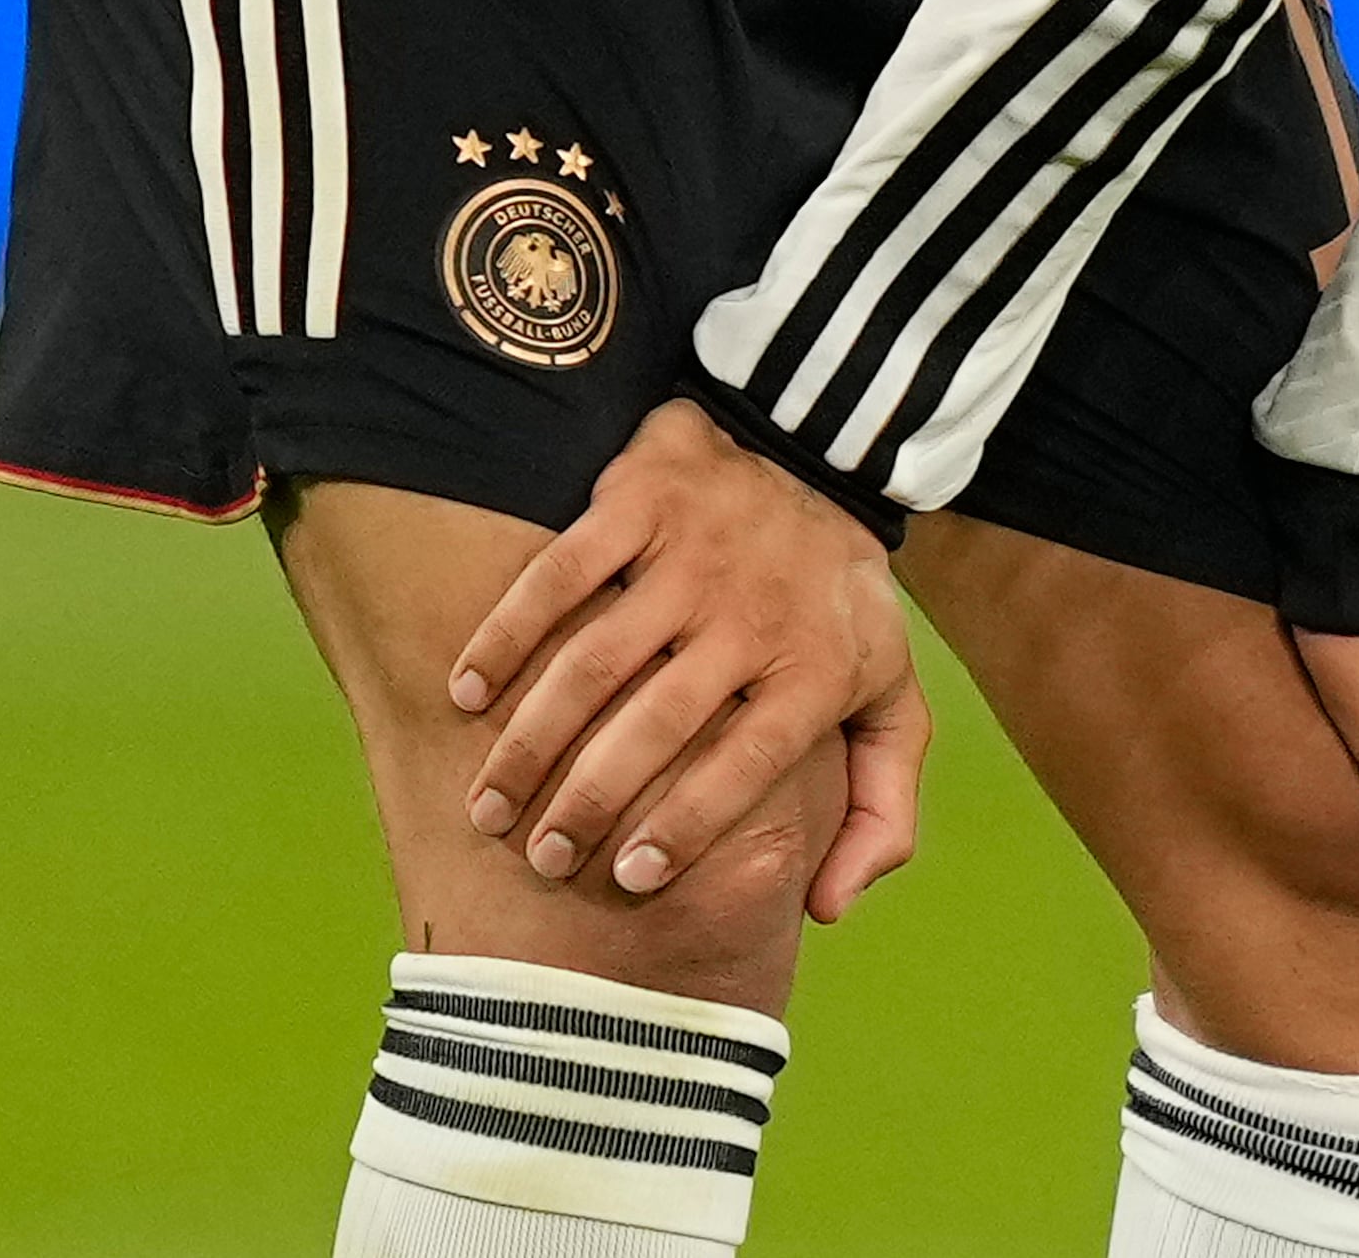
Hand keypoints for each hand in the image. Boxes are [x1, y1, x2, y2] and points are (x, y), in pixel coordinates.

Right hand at [450, 396, 927, 921]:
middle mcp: (757, 610)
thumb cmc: (838, 607)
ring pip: (595, 662)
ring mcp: (696, 553)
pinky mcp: (643, 501)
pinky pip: (560, 576)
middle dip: (588, 803)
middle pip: (658, 723)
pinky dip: (506, 635)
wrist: (817, 453)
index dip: (688, 826)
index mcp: (818, 666)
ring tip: (489, 808)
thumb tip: (829, 906)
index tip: (630, 882)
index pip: (749, 763)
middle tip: (540, 859)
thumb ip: (882, 809)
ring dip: (532, 741)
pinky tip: (467, 693)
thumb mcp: (891, 699)